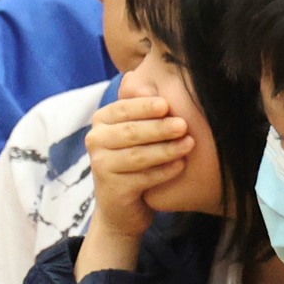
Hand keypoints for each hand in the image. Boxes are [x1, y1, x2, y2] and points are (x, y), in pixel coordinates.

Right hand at [84, 89, 195, 243]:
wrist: (123, 206)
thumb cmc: (136, 162)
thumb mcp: (136, 131)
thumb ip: (140, 106)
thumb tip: (141, 76)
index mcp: (101, 121)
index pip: (122, 108)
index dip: (144, 106)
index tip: (167, 104)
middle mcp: (95, 141)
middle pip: (131, 132)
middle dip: (159, 128)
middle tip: (183, 124)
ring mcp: (101, 166)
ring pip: (138, 155)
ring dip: (166, 149)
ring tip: (189, 144)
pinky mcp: (112, 190)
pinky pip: (143, 178)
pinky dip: (165, 171)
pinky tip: (181, 166)